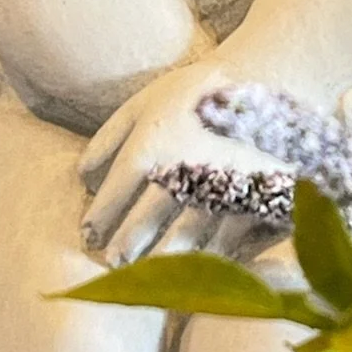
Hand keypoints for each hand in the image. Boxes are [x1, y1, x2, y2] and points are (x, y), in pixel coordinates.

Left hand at [78, 58, 281, 265]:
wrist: (270, 80)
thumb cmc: (196, 92)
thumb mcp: (146, 101)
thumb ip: (108, 137)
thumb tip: (81, 177)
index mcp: (151, 144)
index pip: (113, 196)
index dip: (98, 220)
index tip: (90, 235)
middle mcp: (182, 171)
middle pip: (143, 226)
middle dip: (125, 249)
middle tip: (115, 262)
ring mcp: (219, 190)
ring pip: (181, 243)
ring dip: (160, 263)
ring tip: (148, 271)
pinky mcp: (254, 203)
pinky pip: (225, 243)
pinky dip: (205, 259)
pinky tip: (193, 263)